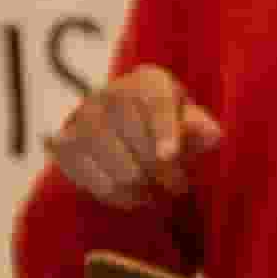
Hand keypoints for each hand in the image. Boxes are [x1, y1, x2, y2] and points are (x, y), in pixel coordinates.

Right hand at [44, 65, 224, 210]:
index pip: (156, 103)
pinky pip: (94, 180)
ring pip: (117, 166)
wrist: (122, 129)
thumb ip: (201, 129)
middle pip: (137, 139)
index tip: (169, 155)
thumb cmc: (167, 127)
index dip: (163, 129)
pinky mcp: (64, 144)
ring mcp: (83, 117)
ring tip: (155, 191)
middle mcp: (111, 92)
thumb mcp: (190, 124)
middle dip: (162, 170)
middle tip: (178, 186)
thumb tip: (212, 134)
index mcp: (148, 81)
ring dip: (141, 186)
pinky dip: (118, 196)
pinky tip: (132, 196)